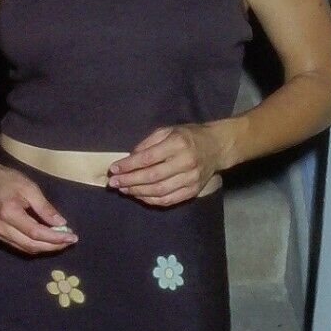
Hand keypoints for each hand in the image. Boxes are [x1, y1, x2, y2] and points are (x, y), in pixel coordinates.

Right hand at [0, 164, 77, 254]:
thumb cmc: (6, 180)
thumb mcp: (29, 188)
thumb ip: (45, 207)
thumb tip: (61, 224)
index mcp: (9, 213)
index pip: (36, 233)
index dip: (55, 238)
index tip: (72, 237)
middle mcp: (2, 228)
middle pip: (32, 245)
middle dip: (53, 246)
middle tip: (70, 240)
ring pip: (27, 249)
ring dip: (46, 247)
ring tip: (62, 241)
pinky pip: (21, 246)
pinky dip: (36, 245)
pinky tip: (48, 240)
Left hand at [106, 124, 220, 205]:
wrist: (217, 147)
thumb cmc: (189, 136)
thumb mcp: (168, 130)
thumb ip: (148, 143)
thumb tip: (129, 158)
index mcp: (178, 143)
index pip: (148, 158)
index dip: (128, 165)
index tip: (114, 169)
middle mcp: (186, 162)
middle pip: (152, 177)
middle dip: (129, 181)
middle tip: (114, 183)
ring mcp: (191, 179)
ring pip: (159, 191)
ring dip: (138, 192)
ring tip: (124, 190)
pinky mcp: (193, 191)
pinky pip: (169, 200)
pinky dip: (151, 200)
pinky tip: (139, 196)